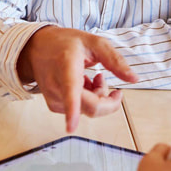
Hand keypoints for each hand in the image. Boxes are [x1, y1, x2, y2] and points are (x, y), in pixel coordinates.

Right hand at [17, 26, 138, 132]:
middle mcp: (56, 86)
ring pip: (88, 110)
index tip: (70, 128)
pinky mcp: (54, 106)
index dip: (72, 112)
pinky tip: (81, 84)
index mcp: (66, 66)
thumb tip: (134, 79)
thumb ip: (115, 60)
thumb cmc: (64, 43)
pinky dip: (87, 99)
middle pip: (90, 107)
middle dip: (107, 98)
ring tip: (90, 76)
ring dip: (97, 96)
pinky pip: (80, 110)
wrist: (37, 47)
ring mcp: (54, 98)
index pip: (70, 92)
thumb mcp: (94, 42)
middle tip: (103, 78)